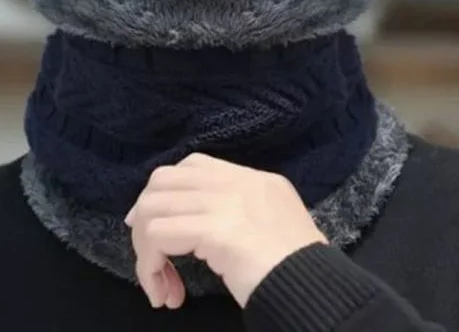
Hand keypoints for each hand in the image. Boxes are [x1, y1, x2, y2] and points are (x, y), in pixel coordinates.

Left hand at [124, 153, 326, 309]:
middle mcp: (235, 182)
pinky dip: (150, 267)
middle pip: (163, 180)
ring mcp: (223, 201)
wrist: (315, 284)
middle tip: (148, 255)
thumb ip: (244, 214)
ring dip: (145, 251)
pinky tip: (165, 293)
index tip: (151, 223)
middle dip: (144, 217)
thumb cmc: (301, 265)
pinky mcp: (212, 228)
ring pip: (152, 209)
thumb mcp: (276, 223)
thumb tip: (206, 232)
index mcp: (252, 179)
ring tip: (161, 286)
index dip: (164, 191)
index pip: (193, 165)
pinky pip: (157, 237)